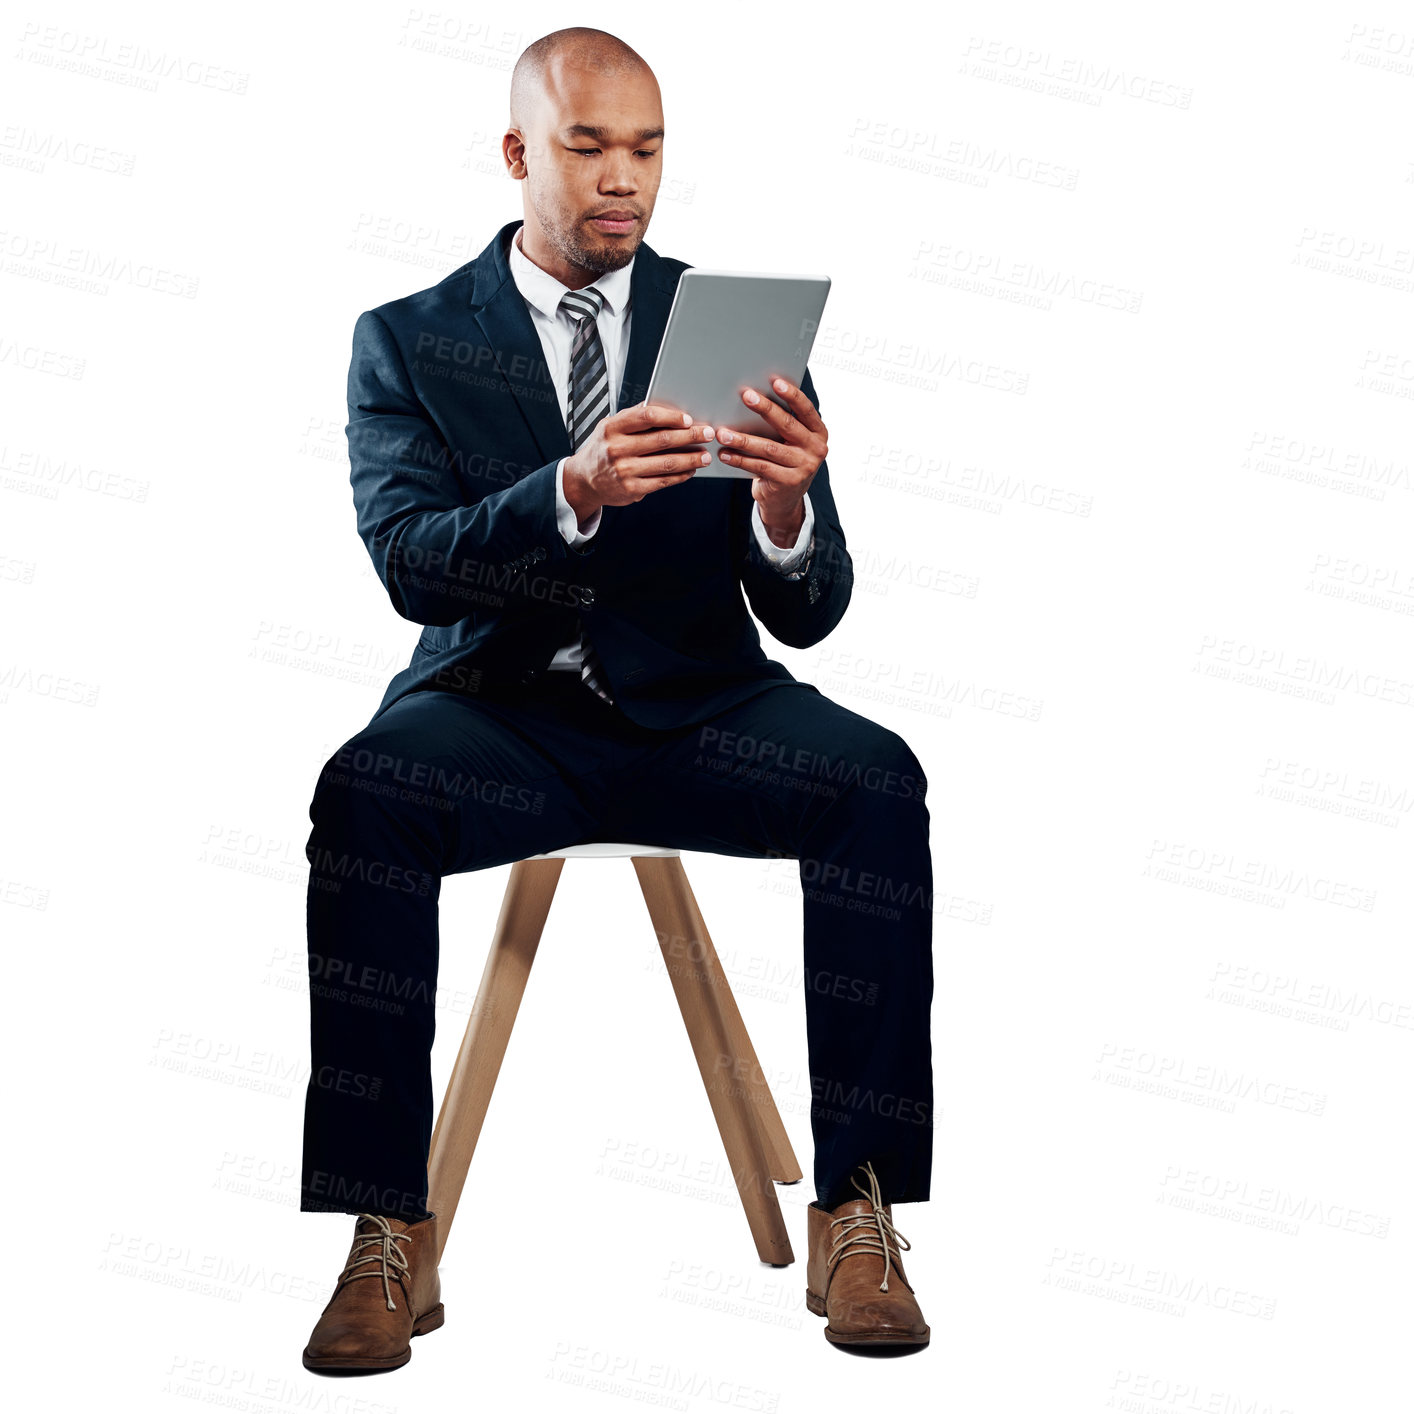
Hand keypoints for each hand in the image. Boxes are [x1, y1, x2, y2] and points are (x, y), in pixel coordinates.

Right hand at [563, 402, 714, 520]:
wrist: (584, 480)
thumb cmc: (603, 449)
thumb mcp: (610, 427)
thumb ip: (634, 418)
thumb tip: (666, 408)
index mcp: (612, 427)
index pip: (646, 416)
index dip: (671, 417)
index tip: (688, 419)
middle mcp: (617, 449)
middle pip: (662, 440)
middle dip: (690, 436)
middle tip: (707, 433)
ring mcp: (625, 471)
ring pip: (667, 463)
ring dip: (691, 458)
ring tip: (705, 455)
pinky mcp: (632, 489)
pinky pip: (663, 481)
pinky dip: (681, 475)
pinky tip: (690, 470)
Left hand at [716, 378, 827, 546]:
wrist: (785, 500)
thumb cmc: (783, 462)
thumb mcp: (790, 442)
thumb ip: (782, 424)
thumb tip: (753, 397)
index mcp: (818, 432)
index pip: (806, 409)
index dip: (791, 395)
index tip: (775, 382)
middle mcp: (816, 449)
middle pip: (787, 424)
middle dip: (765, 408)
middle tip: (746, 396)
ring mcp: (804, 467)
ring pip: (769, 448)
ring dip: (743, 439)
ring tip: (723, 432)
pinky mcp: (789, 482)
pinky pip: (760, 467)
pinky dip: (740, 460)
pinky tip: (725, 454)